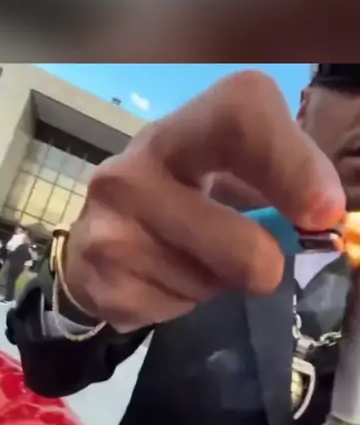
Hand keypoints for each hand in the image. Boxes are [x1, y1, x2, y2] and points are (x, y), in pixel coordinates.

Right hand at [65, 70, 344, 331]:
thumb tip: (322, 220)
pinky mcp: (99, 279)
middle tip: (267, 265)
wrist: (100, 237)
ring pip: (207, 282)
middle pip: (233, 236)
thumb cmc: (186, 196)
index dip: (293, 165)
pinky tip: (163, 278)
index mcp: (182, 130)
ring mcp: (108, 227)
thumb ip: (281, 184)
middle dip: (264, 260)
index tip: (323, 212)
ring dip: (218, 281)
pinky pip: (174, 308)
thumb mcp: (230, 172)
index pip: (240, 116)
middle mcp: (131, 169)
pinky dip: (183, 302)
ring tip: (193, 258)